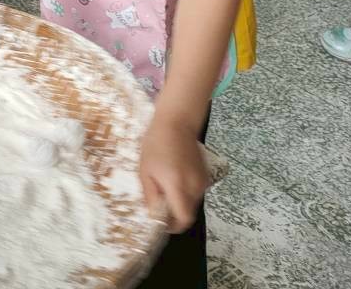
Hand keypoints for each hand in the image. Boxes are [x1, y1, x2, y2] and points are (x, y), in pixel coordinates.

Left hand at [139, 117, 208, 232]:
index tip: (162, 223)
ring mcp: (203, 181)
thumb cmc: (155, 145)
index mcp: (178, 186)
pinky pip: (195, 192)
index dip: (174, 226)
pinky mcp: (205, 176)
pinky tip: (175, 176)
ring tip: (165, 183)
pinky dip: (185, 191)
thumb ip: (151, 197)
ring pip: (192, 203)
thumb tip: (155, 217)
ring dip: (179, 201)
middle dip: (174, 212)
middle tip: (159, 200)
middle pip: (187, 212)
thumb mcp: (145, 171)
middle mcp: (194, 186)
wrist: (176, 123)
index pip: (184, 219)